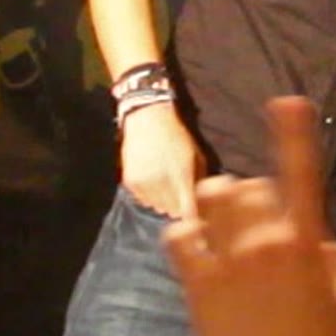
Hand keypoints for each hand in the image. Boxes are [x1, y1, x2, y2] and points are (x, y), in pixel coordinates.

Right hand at [120, 102, 206, 220]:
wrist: (148, 120)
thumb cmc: (177, 137)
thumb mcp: (197, 157)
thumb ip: (200, 182)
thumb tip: (204, 204)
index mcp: (182, 175)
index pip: (189, 211)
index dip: (194, 215)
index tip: (196, 214)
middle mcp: (161, 182)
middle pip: (173, 212)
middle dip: (179, 207)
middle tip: (181, 195)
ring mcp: (144, 183)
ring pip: (158, 208)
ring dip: (164, 203)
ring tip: (167, 186)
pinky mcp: (131, 182)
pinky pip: (144, 200)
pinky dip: (150, 196)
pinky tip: (154, 181)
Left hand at [162, 97, 335, 335]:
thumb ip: (330, 256)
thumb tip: (311, 235)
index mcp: (305, 243)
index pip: (301, 175)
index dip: (293, 133)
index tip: (286, 102)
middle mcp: (263, 240)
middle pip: (248, 184)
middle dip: (254, 192)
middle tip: (259, 218)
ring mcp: (225, 258)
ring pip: (211, 198)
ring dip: (219, 202)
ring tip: (225, 224)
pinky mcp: (195, 279)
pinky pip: (181, 234)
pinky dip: (189, 232)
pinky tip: (200, 248)